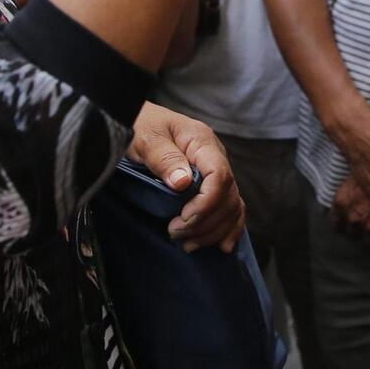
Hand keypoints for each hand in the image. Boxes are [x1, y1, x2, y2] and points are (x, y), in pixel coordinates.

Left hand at [128, 103, 245, 251]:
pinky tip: (222, 246)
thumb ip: (164, 158)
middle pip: (227, 195)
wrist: (137, 122)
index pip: (219, 175)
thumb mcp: (145, 138)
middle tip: (175, 234)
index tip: (183, 218)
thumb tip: (183, 183)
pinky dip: (229, 228)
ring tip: (187, 244)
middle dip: (205, 222)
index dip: (206, 203)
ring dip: (213, 230)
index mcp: (202, 141)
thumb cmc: (139, 126)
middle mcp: (215, 156)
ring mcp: (217, 170)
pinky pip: (231, 207)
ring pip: (231, 206)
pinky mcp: (212, 184)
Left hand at [330, 178, 369, 253]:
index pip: (337, 224)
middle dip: (361, 229)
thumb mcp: (361, 175)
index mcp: (342, 202)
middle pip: (353, 234)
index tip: (351, 221)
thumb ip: (352, 190)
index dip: (345, 223)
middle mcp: (353, 217)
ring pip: (368, 243)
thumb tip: (353, 196)